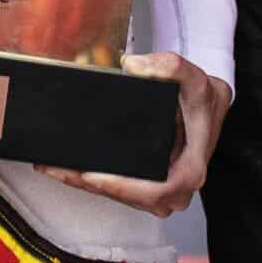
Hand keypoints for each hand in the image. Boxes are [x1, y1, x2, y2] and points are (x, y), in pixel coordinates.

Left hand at [34, 52, 229, 216]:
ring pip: (119, 196)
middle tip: (57, 167)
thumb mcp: (193, 76)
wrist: (207, 106)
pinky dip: (92, 180)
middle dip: (90, 184)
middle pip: (129, 197)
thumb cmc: (202, 99)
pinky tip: (68, 168)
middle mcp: (177, 189)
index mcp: (191, 170)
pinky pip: (119, 190)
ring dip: (85, 184)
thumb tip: (135, 66)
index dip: (122, 187)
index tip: (93, 175)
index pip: (155, 191)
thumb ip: (170, 65)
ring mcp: (163, 192)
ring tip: (54, 167)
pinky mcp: (149, 187)